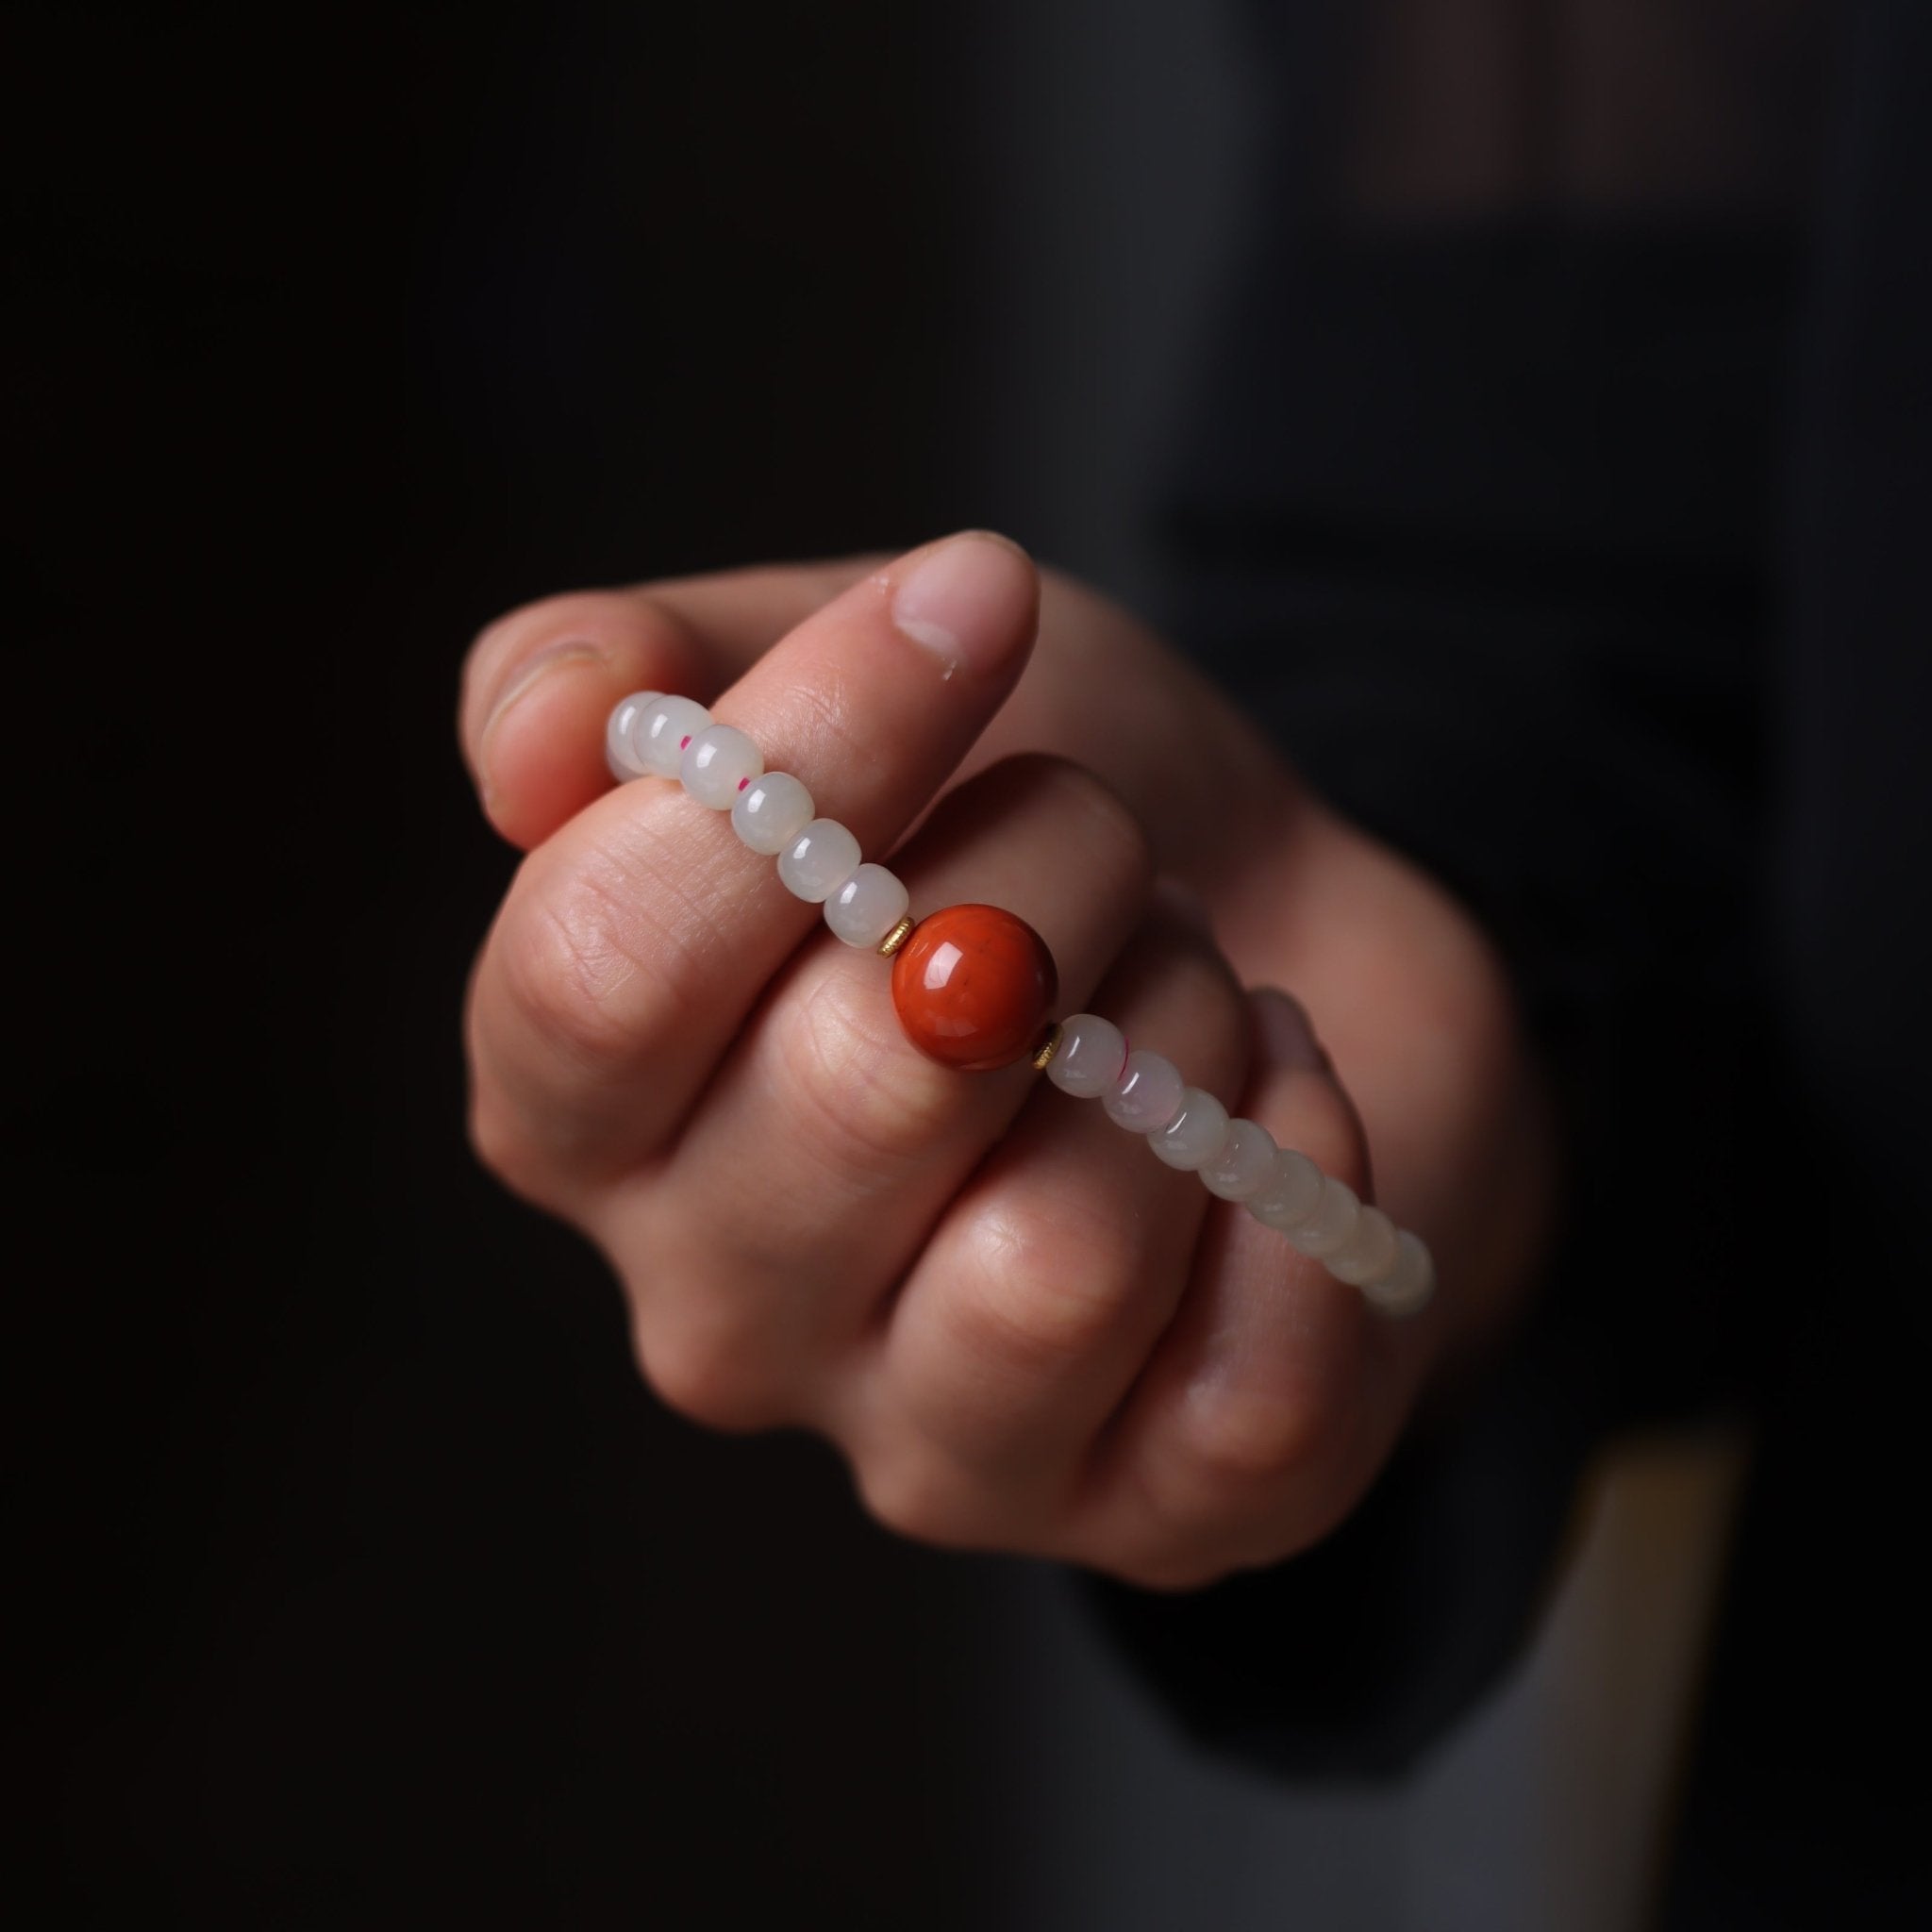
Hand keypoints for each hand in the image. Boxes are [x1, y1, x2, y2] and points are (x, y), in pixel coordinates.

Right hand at [457, 533, 1554, 1586]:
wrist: (1271, 933)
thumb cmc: (1017, 819)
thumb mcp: (821, 671)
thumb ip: (627, 678)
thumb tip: (543, 738)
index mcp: (595, 1118)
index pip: (595, 974)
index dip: (804, 761)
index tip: (975, 599)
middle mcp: (724, 1315)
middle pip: (860, 1094)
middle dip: (1045, 882)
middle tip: (1102, 832)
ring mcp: (933, 1444)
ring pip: (1057, 1264)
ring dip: (1176, 1038)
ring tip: (1185, 984)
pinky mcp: (1149, 1514)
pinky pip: (1251, 1385)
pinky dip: (1307, 1170)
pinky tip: (1281, 1098)